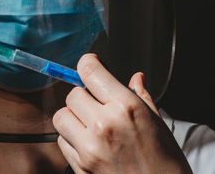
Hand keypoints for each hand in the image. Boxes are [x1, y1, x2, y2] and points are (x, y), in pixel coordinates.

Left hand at [53, 53, 192, 173]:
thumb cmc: (164, 161)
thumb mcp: (157, 122)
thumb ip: (141, 96)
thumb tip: (135, 78)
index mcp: (126, 108)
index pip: (91, 72)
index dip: (87, 63)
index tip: (88, 63)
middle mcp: (104, 125)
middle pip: (72, 94)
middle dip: (82, 95)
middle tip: (94, 103)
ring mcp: (89, 147)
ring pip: (61, 116)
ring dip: (71, 116)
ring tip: (88, 123)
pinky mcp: (79, 165)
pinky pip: (61, 140)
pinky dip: (70, 138)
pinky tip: (87, 142)